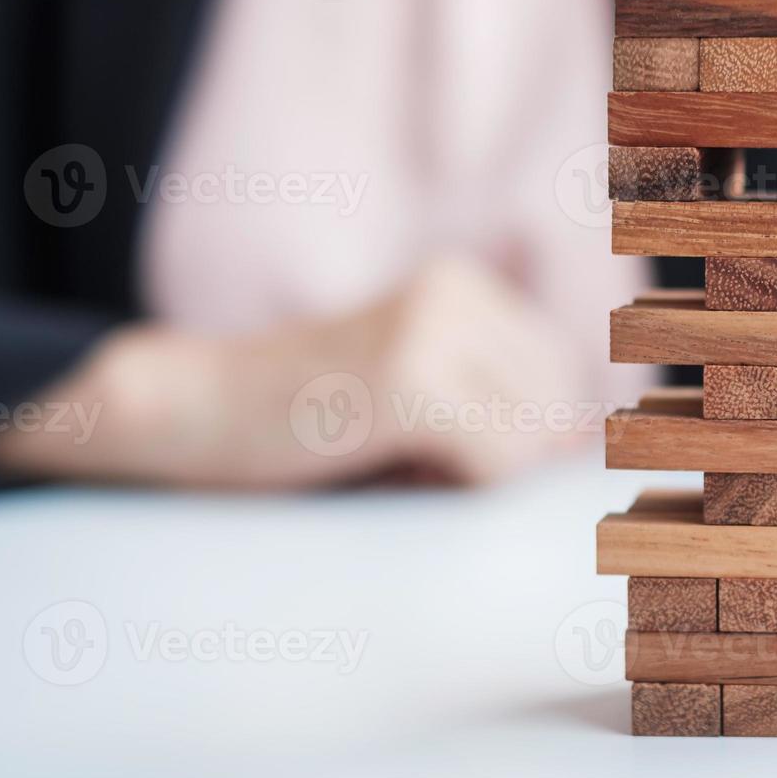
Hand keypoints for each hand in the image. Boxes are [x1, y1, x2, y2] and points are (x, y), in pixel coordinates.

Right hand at [0, 258, 586, 488]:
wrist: (187, 414)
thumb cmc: (308, 428)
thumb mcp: (421, 407)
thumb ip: (504, 415)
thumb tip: (589, 449)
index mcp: (465, 286)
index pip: (562, 385)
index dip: (522, 443)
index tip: (454, 457)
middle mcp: (457, 289)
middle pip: (557, 412)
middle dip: (504, 460)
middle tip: (410, 459)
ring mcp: (432, 326)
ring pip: (533, 440)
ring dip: (476, 479)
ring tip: (392, 457)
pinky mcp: (408, 376)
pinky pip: (497, 462)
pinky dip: (457, 491)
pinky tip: (385, 468)